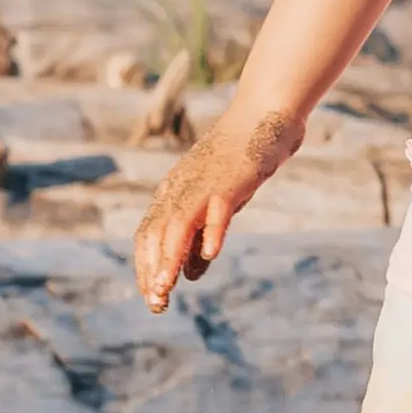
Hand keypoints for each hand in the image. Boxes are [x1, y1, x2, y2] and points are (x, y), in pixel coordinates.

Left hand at [132, 104, 304, 312]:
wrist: (266, 109)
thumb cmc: (242, 154)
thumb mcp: (218, 199)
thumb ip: (202, 233)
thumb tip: (189, 273)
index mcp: (175, 190)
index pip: (148, 233)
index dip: (145, 266)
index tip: (152, 298)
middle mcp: (183, 186)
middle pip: (156, 232)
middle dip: (152, 270)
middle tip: (157, 303)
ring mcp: (206, 181)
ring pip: (178, 224)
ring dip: (169, 258)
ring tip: (166, 289)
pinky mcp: (233, 178)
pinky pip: (218, 207)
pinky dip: (212, 230)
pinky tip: (212, 253)